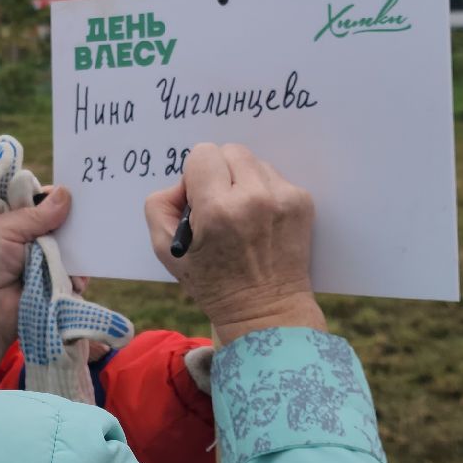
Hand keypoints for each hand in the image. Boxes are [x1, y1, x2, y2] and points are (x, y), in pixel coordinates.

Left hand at [0, 186, 71, 374]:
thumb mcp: (6, 231)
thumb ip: (37, 215)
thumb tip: (66, 193)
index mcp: (16, 222)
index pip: (41, 203)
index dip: (57, 198)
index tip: (78, 191)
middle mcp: (33, 240)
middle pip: (62, 225)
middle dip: (75, 222)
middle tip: (94, 216)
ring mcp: (45, 264)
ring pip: (72, 250)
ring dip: (79, 250)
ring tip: (88, 247)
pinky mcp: (55, 286)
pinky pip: (75, 276)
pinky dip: (78, 276)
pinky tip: (76, 277)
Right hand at [144, 143, 324, 344]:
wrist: (266, 311)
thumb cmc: (213, 283)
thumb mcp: (165, 251)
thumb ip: (160, 205)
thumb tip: (182, 182)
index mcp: (217, 209)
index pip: (203, 154)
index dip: (195, 176)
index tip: (199, 199)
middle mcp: (253, 198)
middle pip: (230, 151)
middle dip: (220, 172)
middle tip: (219, 205)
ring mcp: (283, 199)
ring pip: (253, 162)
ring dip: (243, 180)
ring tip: (242, 215)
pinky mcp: (302, 202)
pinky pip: (274, 177)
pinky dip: (264, 192)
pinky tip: (260, 221)